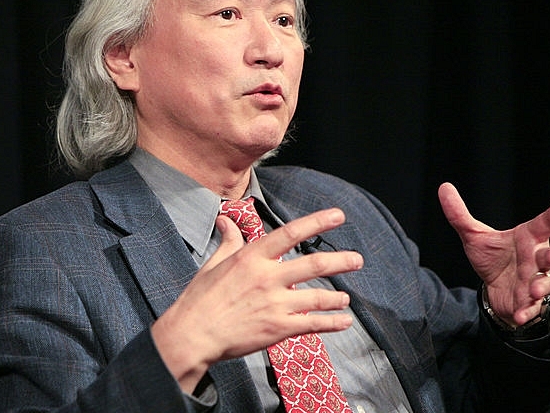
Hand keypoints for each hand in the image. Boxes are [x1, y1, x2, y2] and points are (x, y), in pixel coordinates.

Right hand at [151, 208, 362, 391]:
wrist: (192, 334)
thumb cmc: (200, 299)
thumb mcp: (213, 263)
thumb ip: (228, 241)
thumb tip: (226, 220)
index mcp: (251, 257)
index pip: (290, 233)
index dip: (317, 222)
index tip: (338, 216)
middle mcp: (267, 278)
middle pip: (313, 265)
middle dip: (340, 261)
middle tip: (357, 259)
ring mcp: (275, 304)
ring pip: (317, 297)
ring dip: (336, 297)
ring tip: (346, 298)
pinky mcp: (277, 329)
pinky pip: (312, 324)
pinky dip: (332, 323)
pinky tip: (344, 322)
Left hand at [439, 182, 549, 327]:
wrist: (493, 289)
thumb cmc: (493, 257)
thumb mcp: (474, 236)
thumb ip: (459, 214)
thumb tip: (444, 187)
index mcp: (527, 238)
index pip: (544, 223)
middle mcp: (535, 259)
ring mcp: (534, 281)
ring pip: (546, 283)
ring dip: (542, 286)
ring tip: (533, 290)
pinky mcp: (529, 302)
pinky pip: (532, 308)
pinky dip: (527, 312)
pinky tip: (520, 316)